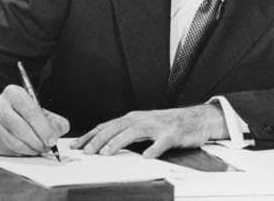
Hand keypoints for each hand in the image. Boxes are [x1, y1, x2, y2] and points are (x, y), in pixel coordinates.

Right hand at [0, 84, 69, 155]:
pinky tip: (27, 149)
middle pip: (20, 128)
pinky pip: (6, 150)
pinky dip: (20, 153)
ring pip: (13, 141)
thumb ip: (54, 119)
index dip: (43, 127)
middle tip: (47, 147)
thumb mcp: (39, 110)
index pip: (30, 111)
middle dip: (37, 141)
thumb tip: (60, 129)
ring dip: (30, 149)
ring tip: (39, 149)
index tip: (52, 139)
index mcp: (13, 93)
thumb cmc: (21, 112)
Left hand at [70, 104, 227, 157]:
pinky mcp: (172, 134)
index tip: (77, 145)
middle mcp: (142, 119)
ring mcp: (158, 126)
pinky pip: (161, 142)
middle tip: (86, 152)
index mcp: (134, 118)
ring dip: (119, 142)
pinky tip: (146, 157)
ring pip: (134, 132)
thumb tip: (102, 143)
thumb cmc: (168, 124)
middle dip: (99, 139)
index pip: (107, 126)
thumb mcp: (143, 126)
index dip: (91, 135)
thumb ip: (125, 133)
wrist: (196, 119)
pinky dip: (153, 149)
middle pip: (116, 128)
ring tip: (106, 153)